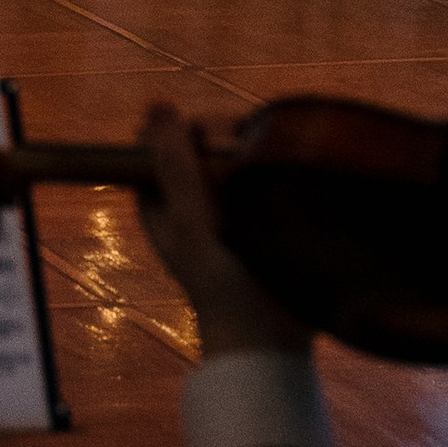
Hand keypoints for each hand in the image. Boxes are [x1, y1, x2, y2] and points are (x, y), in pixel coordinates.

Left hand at [136, 106, 309, 361]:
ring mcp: (226, 210)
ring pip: (238, 161)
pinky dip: (274, 175)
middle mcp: (189, 202)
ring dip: (256, 158)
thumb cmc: (220, 285)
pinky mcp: (259, 220)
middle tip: (251, 160)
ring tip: (272, 170)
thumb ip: (174, 167)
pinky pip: (264, 181)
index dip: (193, 129)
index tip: (220, 137)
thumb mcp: (190, 222)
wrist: (268, 340)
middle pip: (205, 146)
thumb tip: (157, 106)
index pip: (168, 141)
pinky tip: (290, 178)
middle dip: (229, 142)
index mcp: (159, 201)